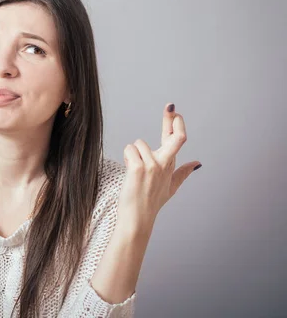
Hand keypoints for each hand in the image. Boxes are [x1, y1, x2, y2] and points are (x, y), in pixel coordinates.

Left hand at [116, 103, 201, 232]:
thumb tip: (197, 163)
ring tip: (133, 170)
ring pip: (138, 143)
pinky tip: (129, 171)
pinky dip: (127, 157)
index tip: (174, 110)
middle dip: (171, 119)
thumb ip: (184, 173)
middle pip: (173, 137)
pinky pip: (130, 150)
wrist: (138, 217)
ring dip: (133, 153)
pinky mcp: (138, 168)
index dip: (177, 123)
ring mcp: (153, 165)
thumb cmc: (151, 202)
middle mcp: (165, 164)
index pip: (178, 140)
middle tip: (170, 106)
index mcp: (172, 165)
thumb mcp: (171, 187)